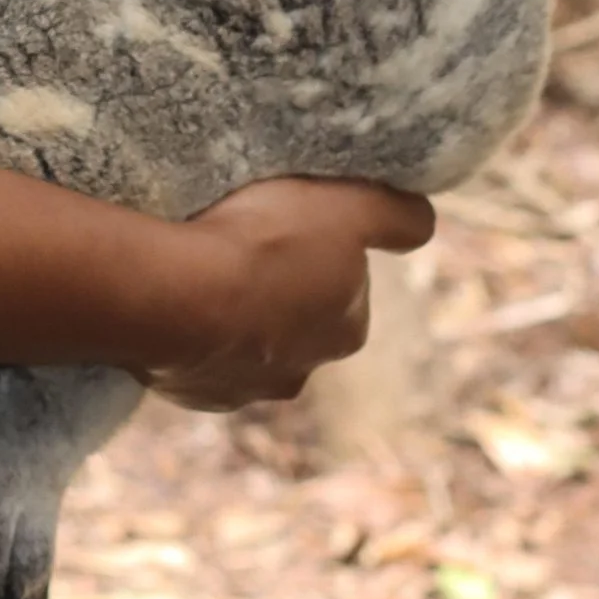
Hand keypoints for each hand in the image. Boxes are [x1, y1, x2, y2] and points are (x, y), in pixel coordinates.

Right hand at [137, 177, 435, 413]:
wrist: (175, 296)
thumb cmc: (266, 246)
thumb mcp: (349, 207)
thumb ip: (397, 217)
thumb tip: (423, 222)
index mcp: (347, 331)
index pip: (346, 285)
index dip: (322, 248)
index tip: (292, 222)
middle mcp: (301, 372)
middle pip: (297, 319)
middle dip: (278, 287)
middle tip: (245, 242)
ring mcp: (242, 387)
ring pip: (245, 342)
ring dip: (232, 313)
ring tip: (203, 269)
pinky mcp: (192, 390)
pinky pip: (196, 355)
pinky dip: (191, 331)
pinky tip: (178, 297)